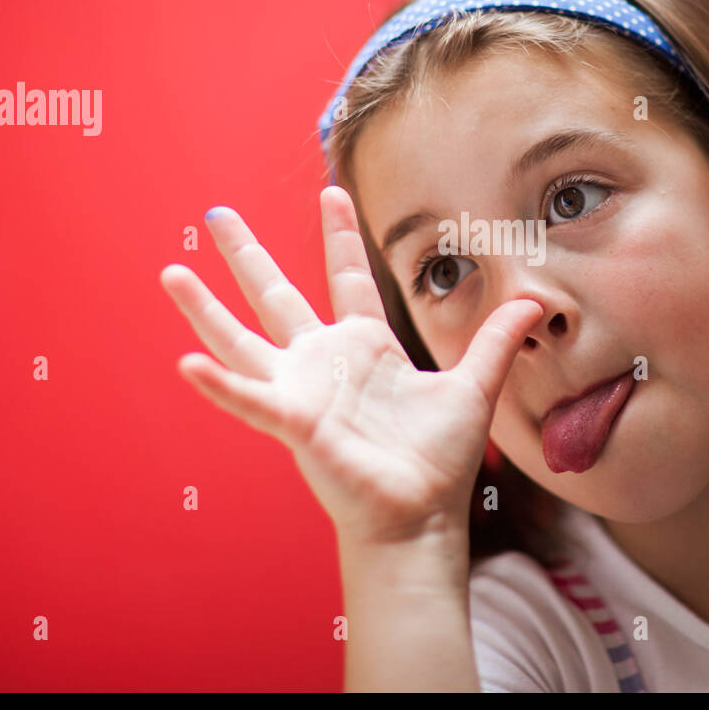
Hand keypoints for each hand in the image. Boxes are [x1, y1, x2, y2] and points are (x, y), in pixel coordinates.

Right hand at [159, 188, 542, 545]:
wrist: (421, 517)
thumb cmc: (439, 461)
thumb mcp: (474, 387)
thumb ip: (496, 340)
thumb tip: (537, 302)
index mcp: (365, 348)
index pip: (347, 278)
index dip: (339, 235)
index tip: (331, 191)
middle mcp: (325, 363)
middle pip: (276, 296)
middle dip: (246, 254)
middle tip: (217, 214)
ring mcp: (302, 391)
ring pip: (242, 340)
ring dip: (206, 310)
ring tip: (171, 274)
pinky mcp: (295, 423)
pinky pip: (250, 400)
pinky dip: (219, 384)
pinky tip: (188, 364)